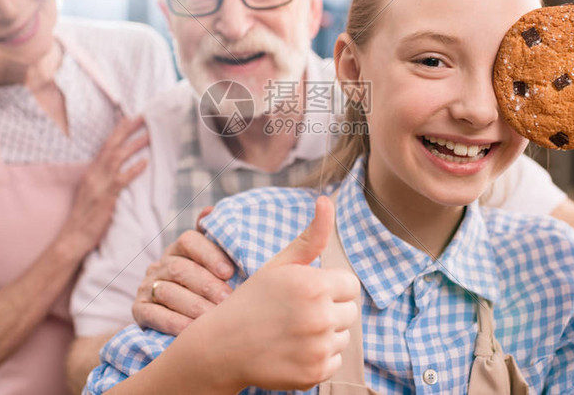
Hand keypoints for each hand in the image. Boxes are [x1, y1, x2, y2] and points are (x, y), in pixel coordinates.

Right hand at [60, 115, 149, 257]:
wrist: (73, 237)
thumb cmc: (85, 217)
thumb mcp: (92, 192)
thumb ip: (103, 179)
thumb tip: (118, 169)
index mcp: (91, 172)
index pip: (105, 146)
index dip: (118, 131)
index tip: (130, 118)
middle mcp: (93, 174)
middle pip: (111, 146)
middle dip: (126, 129)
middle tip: (142, 116)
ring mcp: (99, 185)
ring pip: (117, 158)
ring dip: (134, 144)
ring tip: (149, 135)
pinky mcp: (105, 198)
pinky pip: (121, 179)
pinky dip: (134, 169)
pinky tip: (145, 163)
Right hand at [133, 226, 234, 335]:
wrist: (178, 324)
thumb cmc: (205, 290)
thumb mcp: (211, 266)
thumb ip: (214, 241)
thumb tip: (210, 211)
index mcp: (179, 249)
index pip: (189, 241)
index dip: (209, 254)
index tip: (229, 272)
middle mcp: (161, 264)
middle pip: (180, 268)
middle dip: (206, 284)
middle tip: (227, 299)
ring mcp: (147, 286)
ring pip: (168, 291)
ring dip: (193, 305)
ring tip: (212, 317)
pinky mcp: (138, 310)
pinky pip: (153, 314)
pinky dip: (173, 323)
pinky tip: (191, 331)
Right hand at [187, 195, 360, 391]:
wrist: (223, 346)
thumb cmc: (253, 299)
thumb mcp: (280, 265)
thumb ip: (311, 236)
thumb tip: (327, 200)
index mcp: (313, 284)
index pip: (350, 284)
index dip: (329, 286)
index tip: (306, 291)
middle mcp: (319, 316)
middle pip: (350, 311)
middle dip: (330, 309)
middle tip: (297, 312)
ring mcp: (318, 347)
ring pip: (343, 336)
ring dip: (325, 334)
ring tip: (293, 331)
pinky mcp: (315, 373)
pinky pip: (334, 361)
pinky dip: (318, 357)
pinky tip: (292, 350)